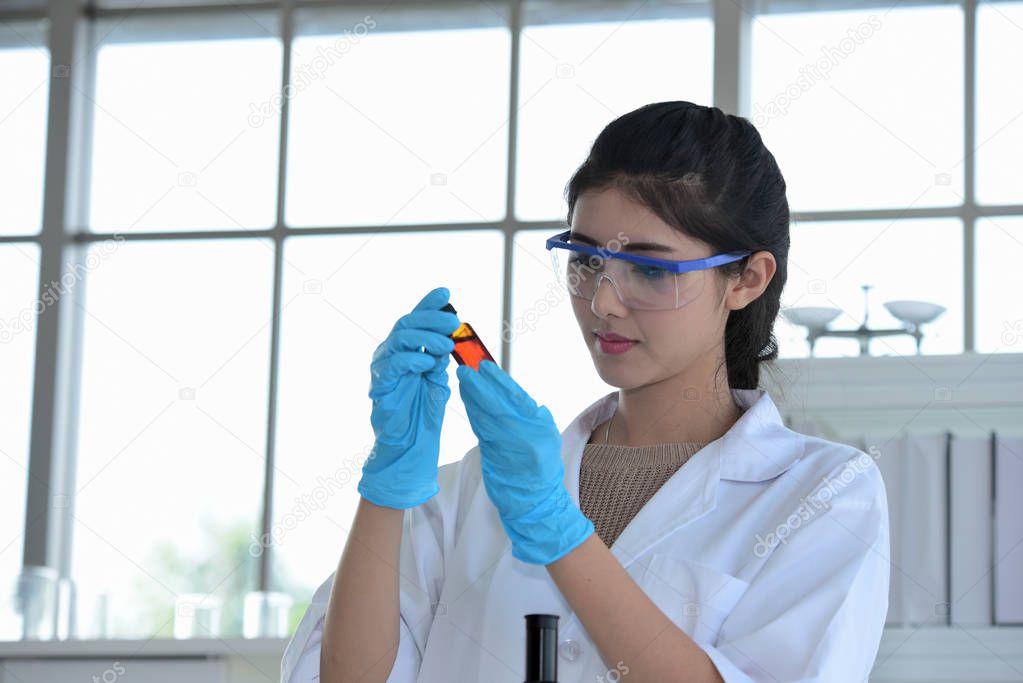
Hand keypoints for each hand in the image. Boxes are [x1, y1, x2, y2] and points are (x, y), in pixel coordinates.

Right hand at [358, 287, 460, 508]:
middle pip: (407, 324)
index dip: (429, 304)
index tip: (446, 292)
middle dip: (431, 319)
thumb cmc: (423, 412)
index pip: (415, 319)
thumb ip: (439, 358)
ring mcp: (382, 368)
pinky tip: (428, 363)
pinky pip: (394, 364)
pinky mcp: (380, 385)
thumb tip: (448, 338)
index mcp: (405, 349)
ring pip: (399, 339)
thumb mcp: (437, 379)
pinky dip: (413, 360)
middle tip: (454, 324)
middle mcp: (390, 353)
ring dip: (426, 338)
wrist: (411, 444)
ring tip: (447, 345)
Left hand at [455, 359, 593, 564]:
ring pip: (482, 415)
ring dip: (470, 397)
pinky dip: (471, 412)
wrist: (534, 501)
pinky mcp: (490, 455)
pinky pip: (479, 428)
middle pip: (494, 404)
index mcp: (537, 427)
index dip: (497, 380)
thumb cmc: (544, 466)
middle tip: (464, 369)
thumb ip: (534, 415)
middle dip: (477, 385)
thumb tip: (515, 394)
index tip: (484, 366)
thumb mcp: (549, 436)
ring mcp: (503, 446)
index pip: (515, 397)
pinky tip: (466, 400)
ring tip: (462, 379)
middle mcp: (520, 435)